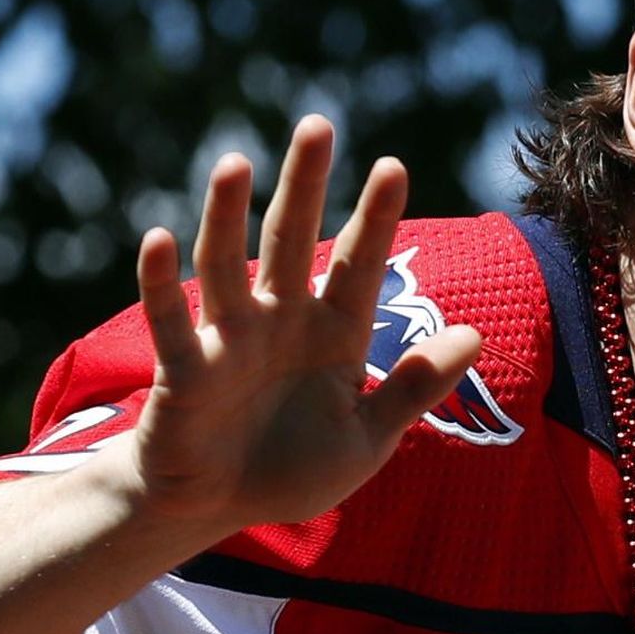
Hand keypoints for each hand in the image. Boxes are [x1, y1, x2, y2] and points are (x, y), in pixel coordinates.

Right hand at [121, 114, 483, 531]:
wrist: (217, 508)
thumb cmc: (291, 469)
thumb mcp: (368, 438)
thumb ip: (415, 388)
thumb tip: (475, 336)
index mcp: (333, 334)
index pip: (358, 266)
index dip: (374, 218)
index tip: (394, 166)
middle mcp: (280, 321)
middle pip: (293, 241)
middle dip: (304, 186)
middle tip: (317, 125)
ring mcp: (228, 339)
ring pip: (227, 264)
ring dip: (228, 215)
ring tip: (236, 163)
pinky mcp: (183, 370)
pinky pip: (171, 320)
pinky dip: (162, 282)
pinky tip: (159, 239)